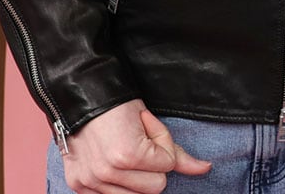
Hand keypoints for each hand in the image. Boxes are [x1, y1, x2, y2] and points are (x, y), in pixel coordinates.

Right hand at [60, 99, 210, 193]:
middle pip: (154, 188)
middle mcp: (106, 173)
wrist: (79, 100)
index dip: (163, 147)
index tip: (149, 132)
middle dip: (154, 168)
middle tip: (141, 147)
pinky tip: (114, 168)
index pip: (167, 166)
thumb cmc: (117, 107)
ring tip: (126, 157)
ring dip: (136, 180)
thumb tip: (205, 169)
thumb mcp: (151, 123)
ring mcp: (90, 181)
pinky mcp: (79, 185)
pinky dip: (118, 185)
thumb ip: (176, 152)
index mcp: (127, 155)